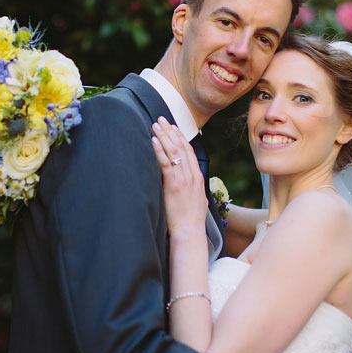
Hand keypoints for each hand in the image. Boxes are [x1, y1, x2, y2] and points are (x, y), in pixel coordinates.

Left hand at [151, 117, 206, 237]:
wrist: (190, 233)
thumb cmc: (191, 221)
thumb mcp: (198, 202)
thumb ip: (194, 190)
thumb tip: (191, 185)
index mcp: (198, 178)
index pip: (189, 151)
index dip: (181, 137)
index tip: (173, 127)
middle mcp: (192, 176)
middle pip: (181, 147)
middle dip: (170, 131)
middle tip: (161, 119)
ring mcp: (184, 180)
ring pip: (174, 152)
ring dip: (163, 136)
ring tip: (154, 125)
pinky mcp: (173, 185)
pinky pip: (166, 163)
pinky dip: (160, 150)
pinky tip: (153, 141)